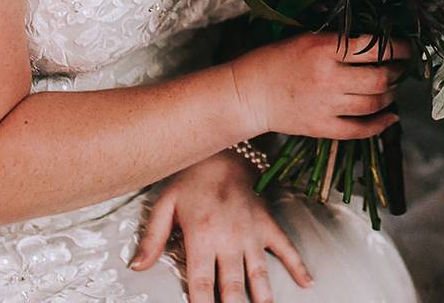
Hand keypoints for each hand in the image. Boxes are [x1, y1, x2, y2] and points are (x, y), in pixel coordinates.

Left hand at [130, 153, 311, 302]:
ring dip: (263, 296)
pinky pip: (286, 247)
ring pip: (258, 272)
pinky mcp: (267, 224)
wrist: (223, 153)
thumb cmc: (191, 179)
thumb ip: (152, 238)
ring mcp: (252, 233)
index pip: (201, 283)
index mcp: (202, 236)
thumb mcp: (164, 205)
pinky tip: (306, 282)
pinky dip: (298, 265)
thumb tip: (138, 266)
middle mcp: (229, 239)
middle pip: (231, 285)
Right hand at [230, 33, 409, 138]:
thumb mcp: (306, 38)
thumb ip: (339, 40)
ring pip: (375, 103)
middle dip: (399, 72)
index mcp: (324, 49)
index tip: (408, 47)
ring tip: (393, 88)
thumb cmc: (274, 60)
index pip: (374, 47)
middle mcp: (329, 78)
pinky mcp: (322, 128)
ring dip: (392, 95)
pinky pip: (361, 130)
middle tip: (403, 68)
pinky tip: (390, 117)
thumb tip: (377, 42)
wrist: (247, 94)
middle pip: (381, 77)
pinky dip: (381, 124)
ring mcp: (327, 106)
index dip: (400, 48)